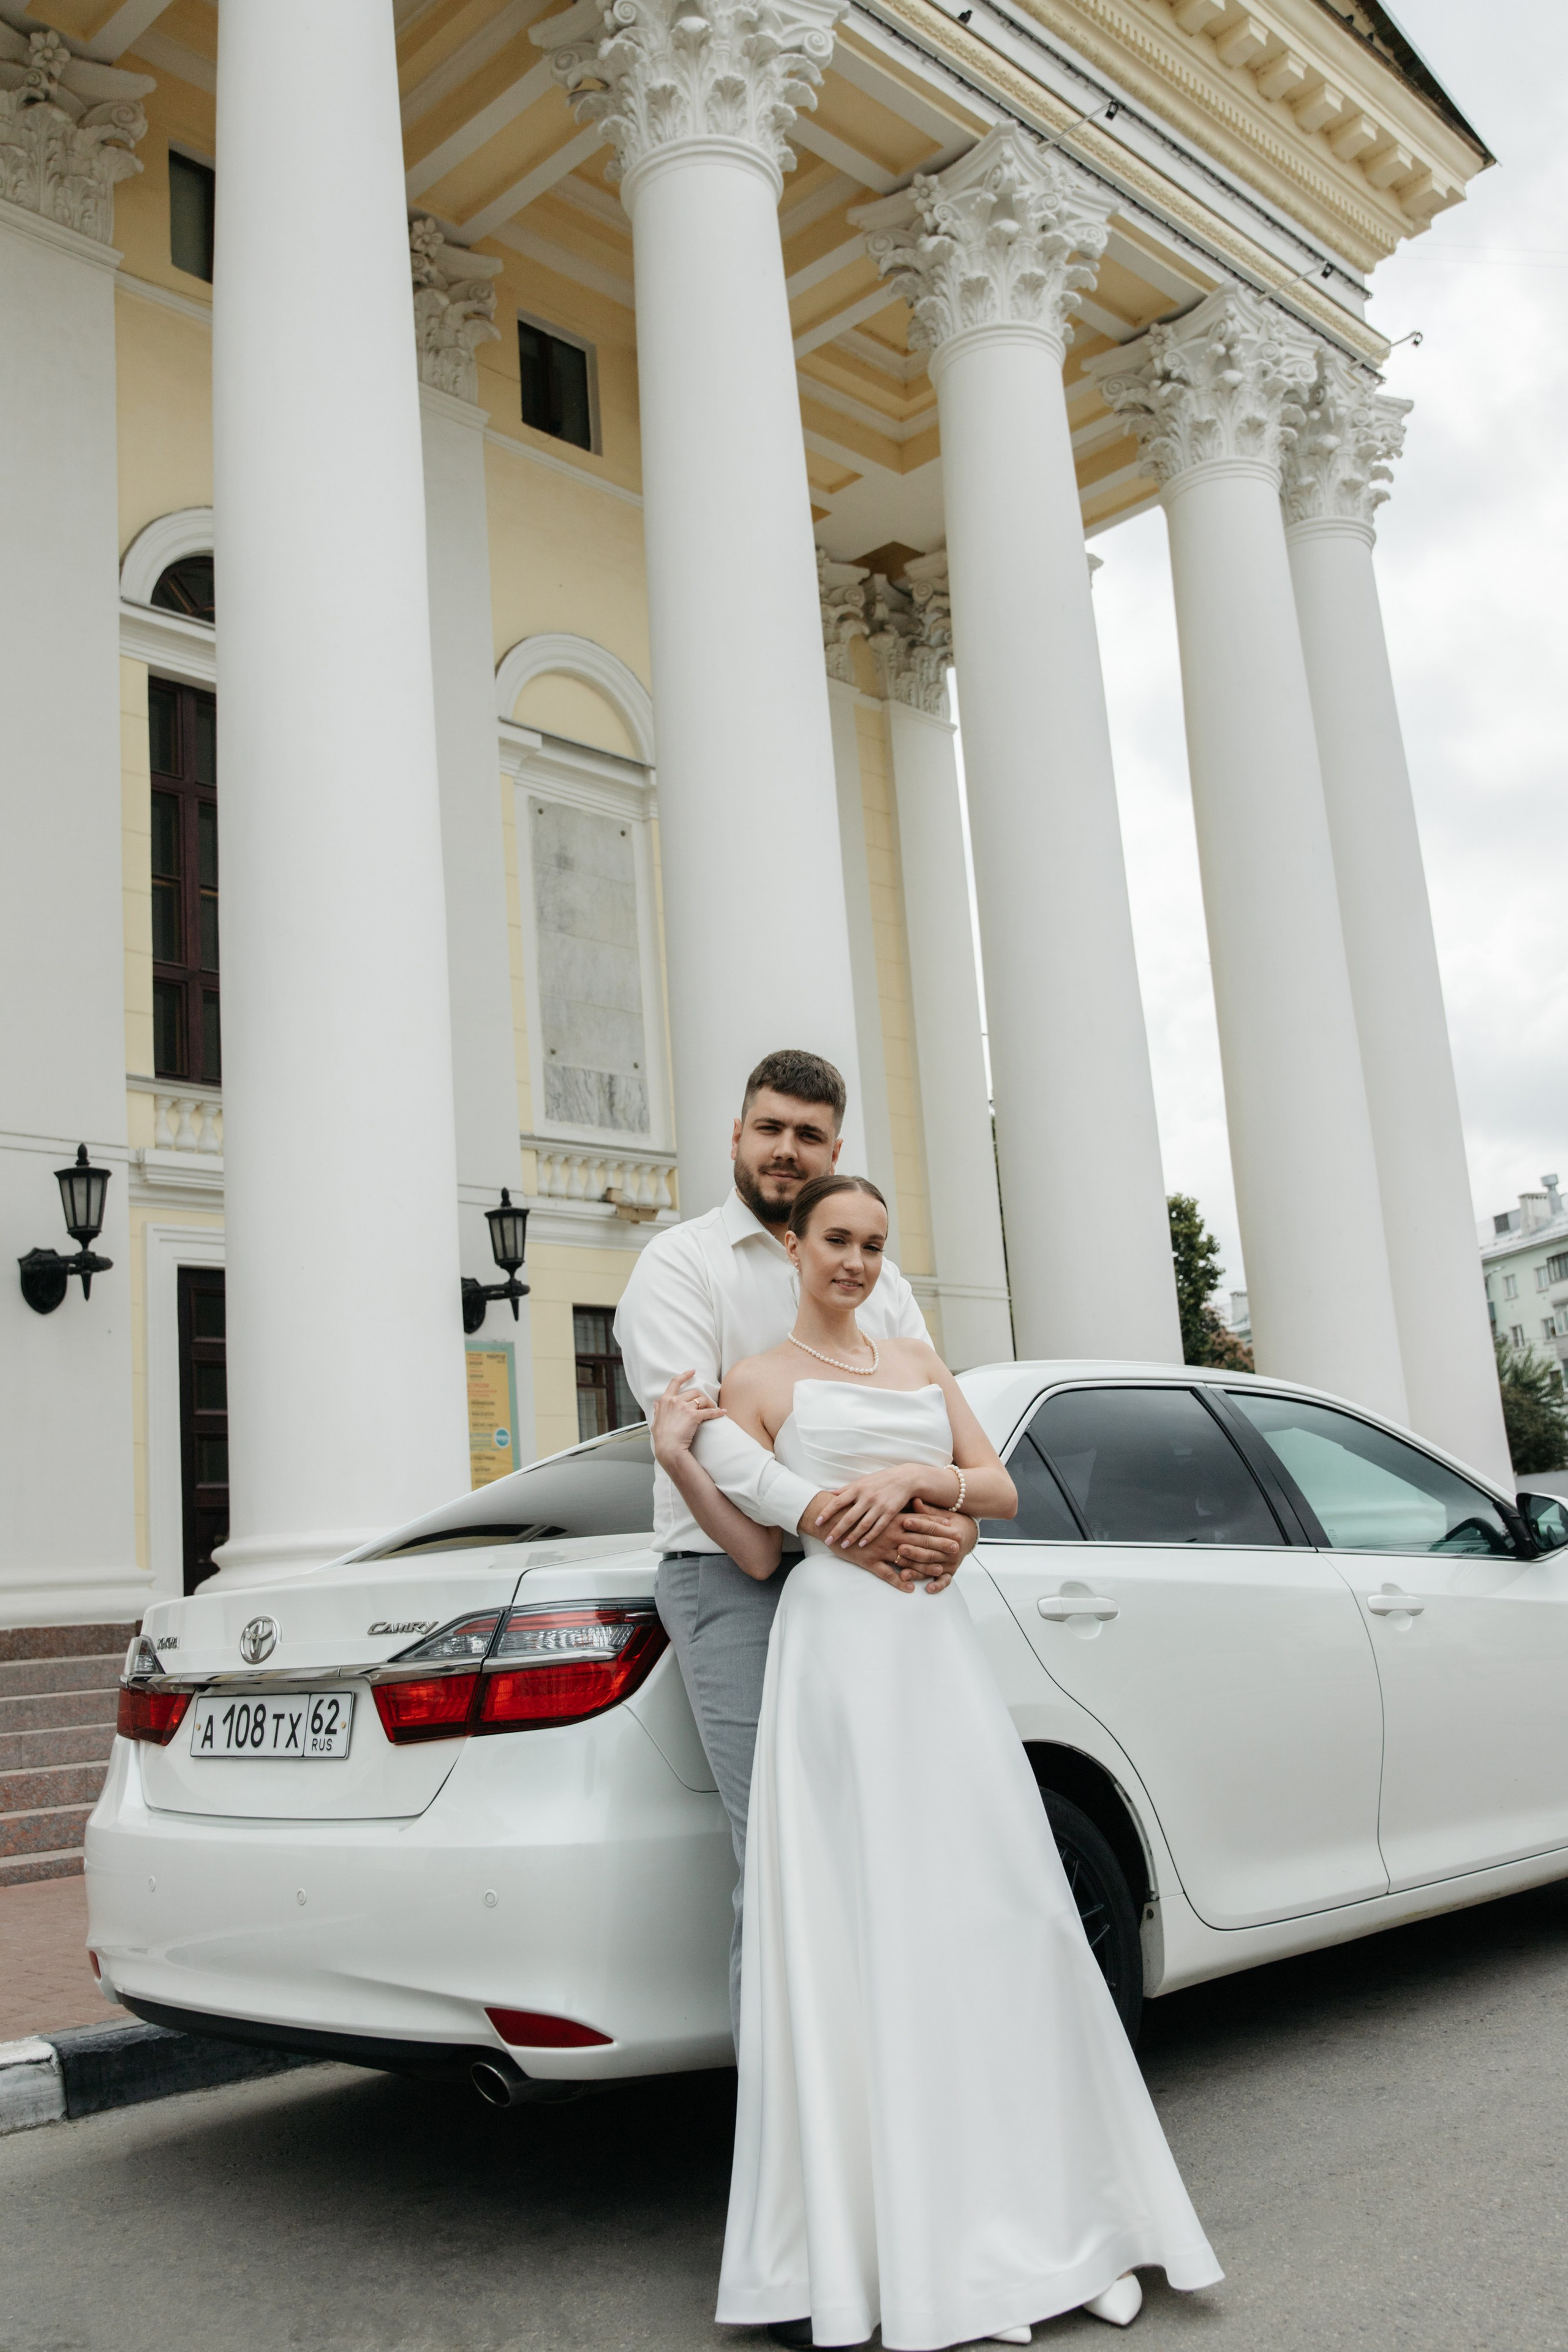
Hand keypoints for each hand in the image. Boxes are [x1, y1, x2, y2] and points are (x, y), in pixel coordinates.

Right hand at [649, 1371, 723, 1471]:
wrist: (669, 1448)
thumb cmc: (662, 1438)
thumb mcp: (655, 1422)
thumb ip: (657, 1411)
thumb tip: (656, 1403)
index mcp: (665, 1401)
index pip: (675, 1382)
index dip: (685, 1375)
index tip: (692, 1371)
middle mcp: (675, 1401)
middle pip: (693, 1392)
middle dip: (701, 1397)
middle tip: (706, 1404)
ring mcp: (685, 1407)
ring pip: (702, 1400)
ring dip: (709, 1404)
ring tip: (713, 1409)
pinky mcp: (694, 1416)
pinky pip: (710, 1412)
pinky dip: (718, 1412)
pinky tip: (723, 1413)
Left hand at [813, 1463, 936, 1550]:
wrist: (905, 1479)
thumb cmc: (880, 1480)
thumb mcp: (862, 1481)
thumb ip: (845, 1489)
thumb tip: (828, 1494)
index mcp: (858, 1488)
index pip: (838, 1502)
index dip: (827, 1513)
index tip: (817, 1522)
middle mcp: (867, 1497)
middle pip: (849, 1517)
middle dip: (837, 1530)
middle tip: (827, 1540)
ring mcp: (879, 1506)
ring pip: (863, 1525)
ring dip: (852, 1537)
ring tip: (843, 1546)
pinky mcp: (890, 1513)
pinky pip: (878, 1527)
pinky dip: (869, 1536)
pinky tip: (862, 1544)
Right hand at [823, 1508, 963, 1594]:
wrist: (829, 1519)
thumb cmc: (853, 1510)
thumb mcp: (874, 1505)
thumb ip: (892, 1506)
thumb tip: (911, 1502)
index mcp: (892, 1518)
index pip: (921, 1522)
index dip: (939, 1526)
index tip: (954, 1529)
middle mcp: (890, 1533)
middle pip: (920, 1540)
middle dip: (940, 1544)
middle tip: (957, 1548)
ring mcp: (880, 1548)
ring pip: (907, 1558)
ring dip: (924, 1565)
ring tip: (940, 1570)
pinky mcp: (869, 1560)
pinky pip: (887, 1574)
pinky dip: (899, 1582)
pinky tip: (911, 1588)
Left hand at [894, 1506, 975, 1594]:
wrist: (970, 1534)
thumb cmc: (952, 1522)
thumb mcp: (943, 1514)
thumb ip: (927, 1510)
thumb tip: (914, 1500)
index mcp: (952, 1532)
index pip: (933, 1528)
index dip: (919, 1524)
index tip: (905, 1521)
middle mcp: (953, 1548)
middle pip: (931, 1549)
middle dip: (915, 1549)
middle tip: (900, 1547)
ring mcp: (952, 1562)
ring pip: (932, 1566)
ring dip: (918, 1570)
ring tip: (903, 1571)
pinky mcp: (951, 1572)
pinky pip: (945, 1581)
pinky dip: (938, 1586)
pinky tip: (928, 1588)